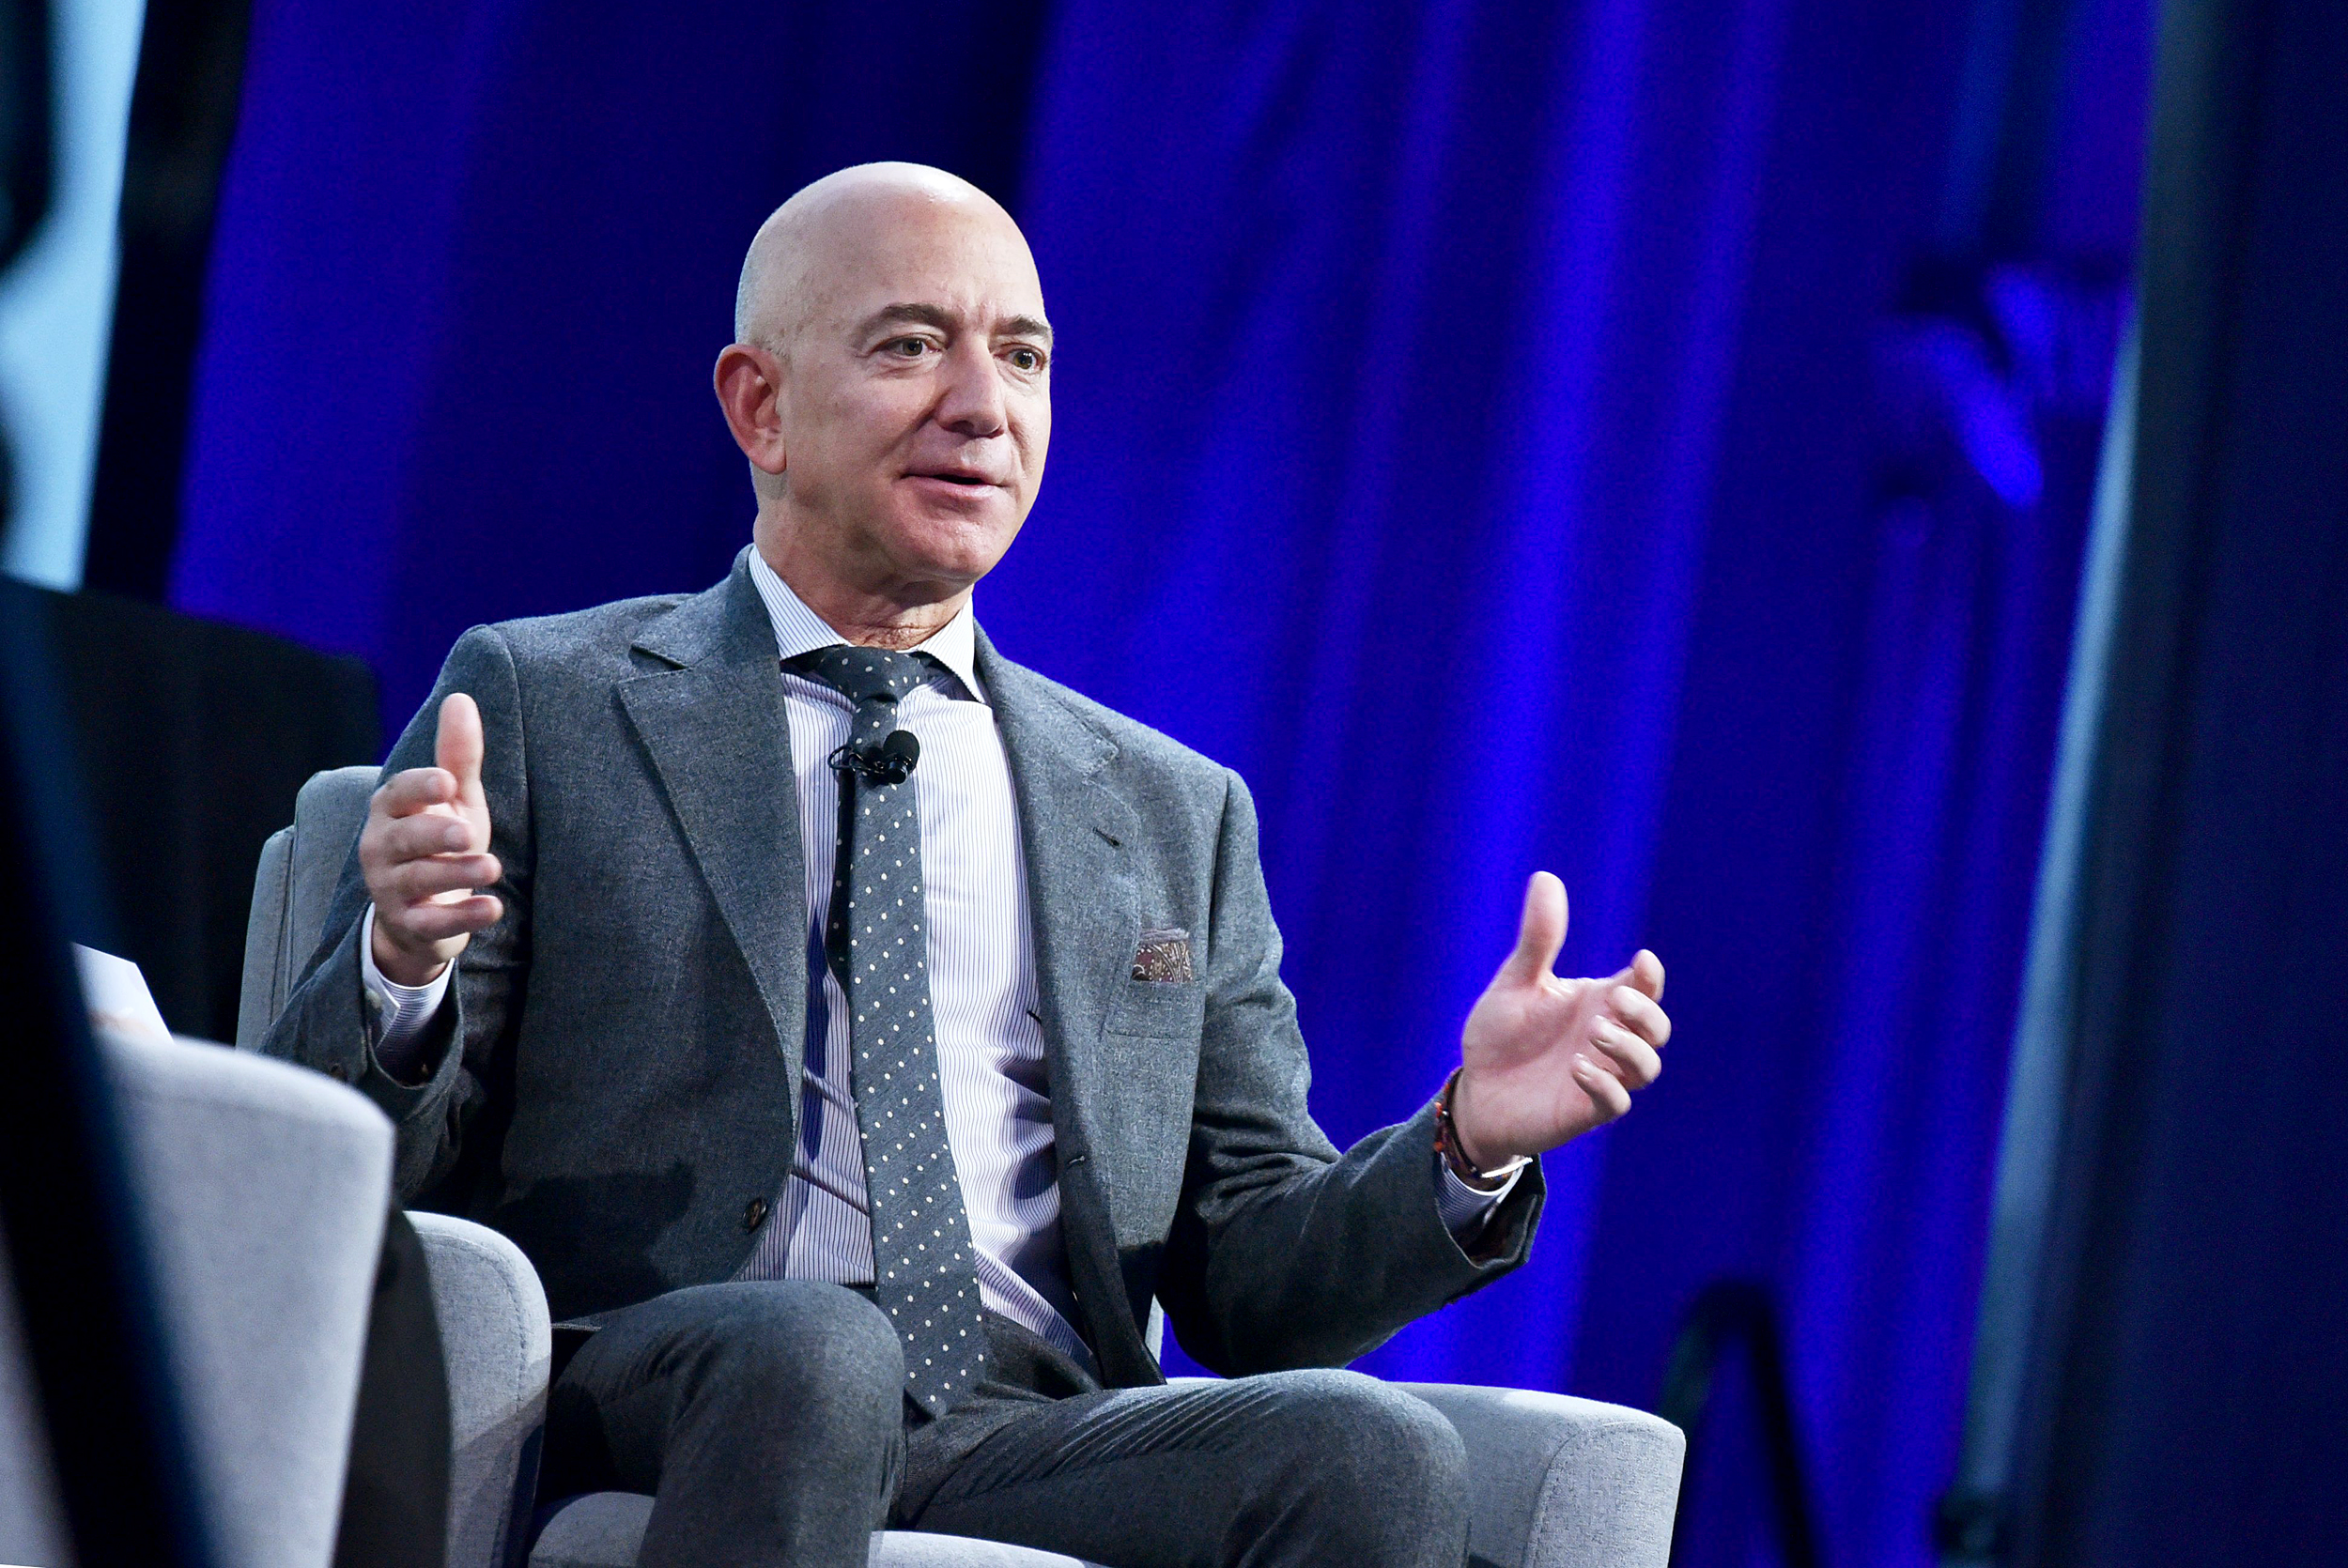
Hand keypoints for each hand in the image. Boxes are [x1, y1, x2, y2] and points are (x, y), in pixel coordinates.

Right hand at [360, 693, 502, 986]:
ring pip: (417, 880)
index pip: (397, 793)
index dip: (419, 788)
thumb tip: (460, 698)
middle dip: (435, 835)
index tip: (447, 782)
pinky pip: (432, 922)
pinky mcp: (410, 924)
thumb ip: (457, 756)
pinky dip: (462, 917)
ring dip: (455, 873)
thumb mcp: (454, 800)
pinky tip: (493, 908)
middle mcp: (382, 847)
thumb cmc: (440, 844)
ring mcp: (391, 888)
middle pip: (404, 838)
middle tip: (468, 833)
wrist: (421, 915)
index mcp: (391, 810)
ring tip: (493, 867)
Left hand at [1450, 872, 1668, 1166]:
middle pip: (1657, 1029)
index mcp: (1599, 1003)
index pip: (1643, 988)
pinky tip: (1576, 1068)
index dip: (1651, 977)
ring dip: (1629, 1049)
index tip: (1642, 961)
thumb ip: (1539, 939)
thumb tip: (1546, 877)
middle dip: (1646, 1014)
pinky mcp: (1584, 1110)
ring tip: (1595, 1033)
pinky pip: (1615, 1103)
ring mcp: (1601, 1076)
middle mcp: (1607, 1039)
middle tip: (1614, 1002)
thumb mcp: (1517, 982)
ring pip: (1646, 1068)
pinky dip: (1605, 1086)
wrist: (1475, 1092)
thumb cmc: (1501, 1036)